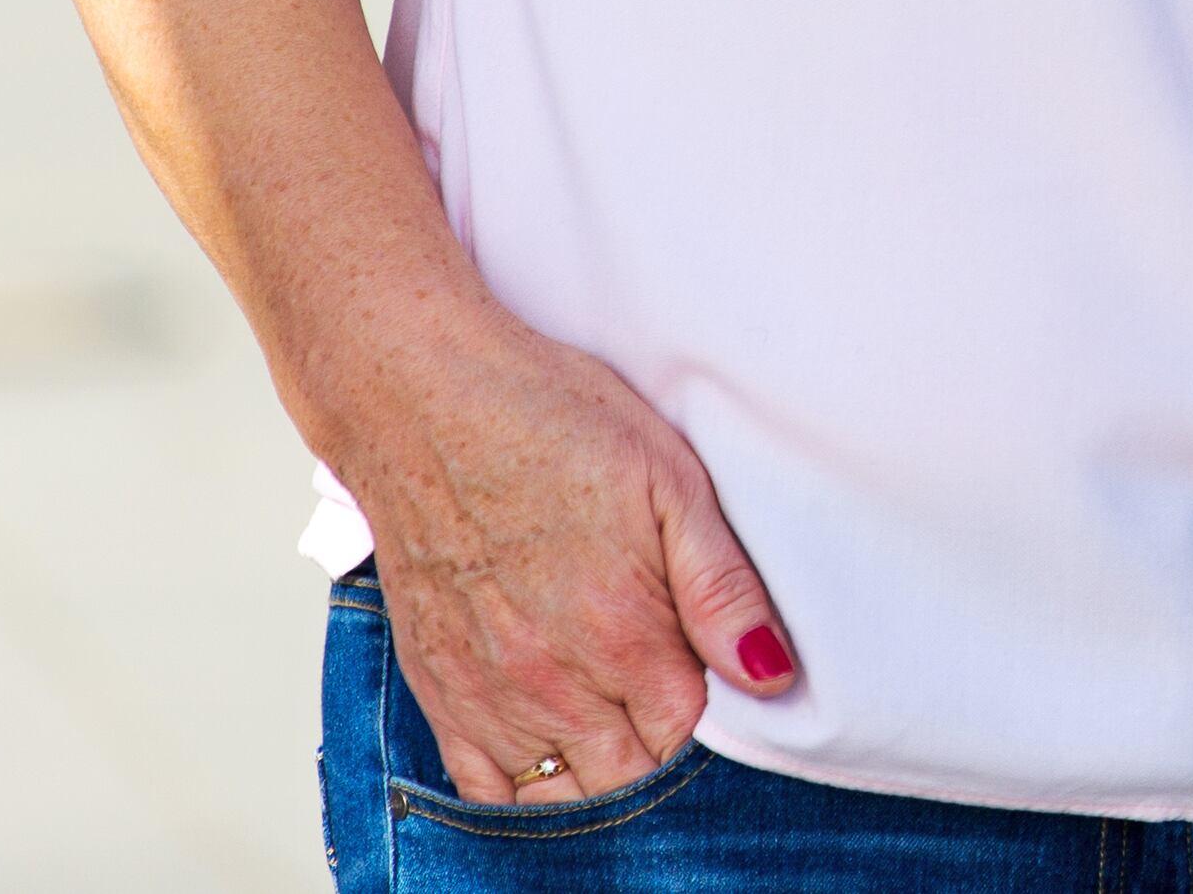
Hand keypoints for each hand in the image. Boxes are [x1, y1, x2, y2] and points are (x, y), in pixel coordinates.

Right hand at [338, 309, 797, 804]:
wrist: (422, 400)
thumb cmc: (553, 422)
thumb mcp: (670, 479)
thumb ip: (722, 587)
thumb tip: (770, 673)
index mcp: (622, 631)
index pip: (688, 729)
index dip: (711, 707)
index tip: (710, 667)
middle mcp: (552, 680)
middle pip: (627, 773)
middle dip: (660, 747)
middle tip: (668, 689)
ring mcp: (488, 692)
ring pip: (559, 793)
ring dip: (598, 773)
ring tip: (618, 720)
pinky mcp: (438, 688)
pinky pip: (481, 786)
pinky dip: (522, 789)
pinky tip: (550, 750)